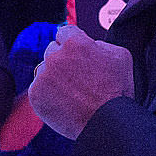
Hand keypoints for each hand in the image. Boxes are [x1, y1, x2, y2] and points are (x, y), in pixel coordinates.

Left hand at [28, 24, 132, 139]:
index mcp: (74, 42)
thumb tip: (90, 44)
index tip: (76, 53)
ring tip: (73, 92)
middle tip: (78, 77)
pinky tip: (65, 101)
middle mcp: (55, 56)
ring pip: (44, 70)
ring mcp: (43, 75)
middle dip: (63, 60)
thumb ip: (100, 43)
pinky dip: (48, 94)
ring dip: (54, 77)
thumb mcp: (120, 56)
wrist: (107, 123)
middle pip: (52, 50)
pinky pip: (39, 88)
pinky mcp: (36, 94)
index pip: (65, 32)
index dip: (72, 43)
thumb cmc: (116, 91)